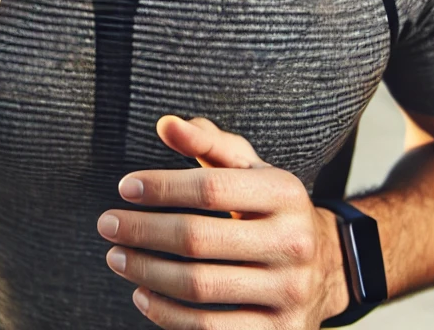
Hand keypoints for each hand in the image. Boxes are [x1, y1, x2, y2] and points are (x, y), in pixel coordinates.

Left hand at [97, 116, 349, 328]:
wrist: (327, 265)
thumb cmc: (267, 205)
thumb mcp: (247, 165)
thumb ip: (206, 141)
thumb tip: (166, 124)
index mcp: (284, 193)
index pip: (210, 187)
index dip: (162, 186)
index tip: (125, 187)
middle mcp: (292, 243)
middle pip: (199, 239)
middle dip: (143, 231)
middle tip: (106, 224)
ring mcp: (288, 293)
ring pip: (200, 286)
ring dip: (147, 272)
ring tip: (117, 257)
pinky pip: (212, 329)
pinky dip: (169, 315)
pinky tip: (142, 295)